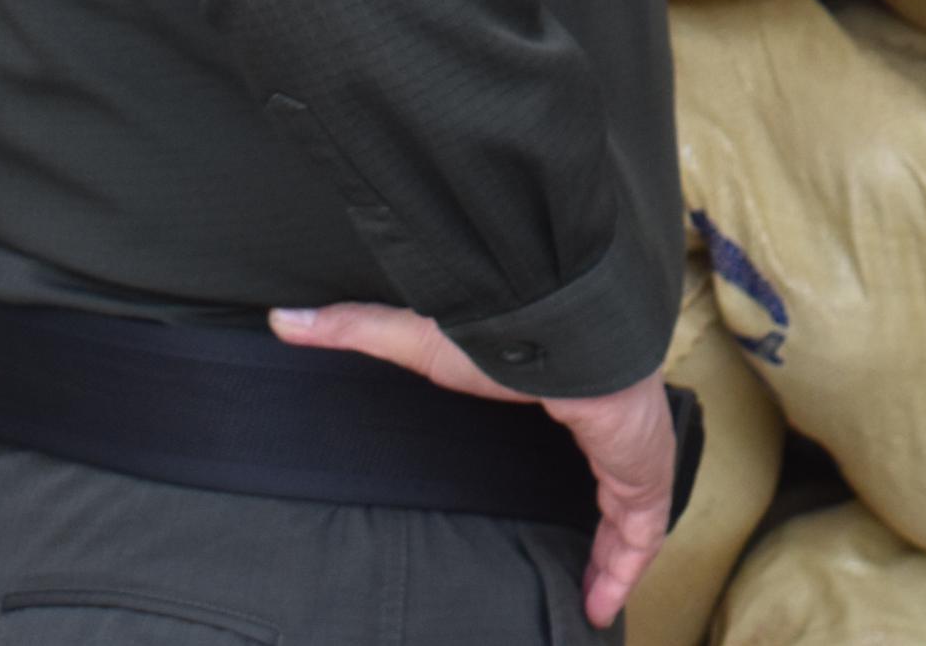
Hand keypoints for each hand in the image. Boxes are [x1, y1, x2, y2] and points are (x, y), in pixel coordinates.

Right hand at [273, 301, 673, 625]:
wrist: (571, 332)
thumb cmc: (502, 334)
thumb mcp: (422, 341)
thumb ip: (359, 329)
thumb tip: (282, 319)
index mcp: (568, 385)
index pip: (575, 423)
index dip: (567, 457)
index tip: (547, 487)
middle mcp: (607, 418)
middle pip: (610, 476)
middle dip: (601, 517)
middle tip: (576, 559)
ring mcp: (632, 447)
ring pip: (630, 514)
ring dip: (612, 555)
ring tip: (585, 599)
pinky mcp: (643, 474)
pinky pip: (641, 534)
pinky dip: (624, 570)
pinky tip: (598, 607)